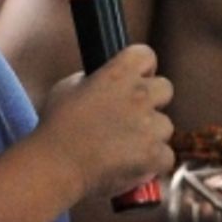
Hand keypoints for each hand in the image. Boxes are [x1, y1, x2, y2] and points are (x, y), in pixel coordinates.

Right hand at [35, 44, 174, 200]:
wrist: (56, 166)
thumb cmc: (56, 129)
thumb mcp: (67, 88)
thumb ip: (91, 80)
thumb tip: (99, 81)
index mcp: (118, 74)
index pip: (146, 55)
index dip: (142, 68)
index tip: (135, 80)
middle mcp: (138, 94)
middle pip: (165, 89)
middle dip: (153, 101)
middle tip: (133, 117)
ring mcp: (149, 125)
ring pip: (166, 125)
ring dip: (152, 135)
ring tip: (127, 148)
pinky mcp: (154, 154)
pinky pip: (166, 156)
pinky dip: (153, 163)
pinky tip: (134, 166)